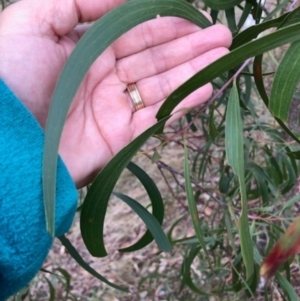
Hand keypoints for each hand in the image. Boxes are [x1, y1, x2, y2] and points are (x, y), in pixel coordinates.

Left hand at [0, 0, 230, 186]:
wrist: (8, 143)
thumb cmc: (11, 77)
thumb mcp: (33, 22)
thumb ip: (77, 0)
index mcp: (87, 50)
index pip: (135, 34)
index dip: (165, 25)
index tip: (195, 19)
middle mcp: (105, 78)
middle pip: (154, 59)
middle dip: (189, 47)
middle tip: (222, 37)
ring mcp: (115, 109)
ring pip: (162, 86)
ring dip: (193, 72)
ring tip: (222, 58)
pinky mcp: (121, 138)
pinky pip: (157, 117)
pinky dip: (182, 104)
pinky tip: (205, 89)